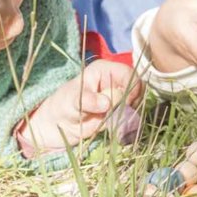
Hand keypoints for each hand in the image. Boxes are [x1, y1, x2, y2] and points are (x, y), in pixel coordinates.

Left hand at [21, 60, 142, 153]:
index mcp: (105, 70)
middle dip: (131, 103)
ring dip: (130, 114)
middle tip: (117, 115)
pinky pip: (132, 116)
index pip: (129, 74)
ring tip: (112, 121)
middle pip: (138, 88)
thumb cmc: (64, 105)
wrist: (59, 125)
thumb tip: (106, 103)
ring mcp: (119, 96)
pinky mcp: (120, 111)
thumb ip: (88, 100)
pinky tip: (114, 126)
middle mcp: (114, 80)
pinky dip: (128, 123)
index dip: (131, 88)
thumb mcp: (72, 101)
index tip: (124, 104)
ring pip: (137, 103)